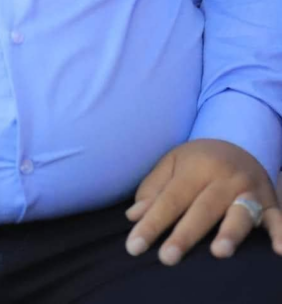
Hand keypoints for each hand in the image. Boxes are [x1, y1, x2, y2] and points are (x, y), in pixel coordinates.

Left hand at [125, 138, 281, 264]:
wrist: (240, 142)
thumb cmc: (198, 161)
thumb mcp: (172, 164)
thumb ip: (153, 190)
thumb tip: (133, 217)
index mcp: (196, 167)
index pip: (170, 199)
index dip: (152, 223)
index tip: (134, 246)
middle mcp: (224, 177)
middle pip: (203, 208)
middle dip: (185, 234)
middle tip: (167, 258)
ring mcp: (249, 190)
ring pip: (240, 212)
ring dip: (230, 232)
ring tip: (218, 252)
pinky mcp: (270, 204)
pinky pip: (277, 219)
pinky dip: (281, 234)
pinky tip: (278, 251)